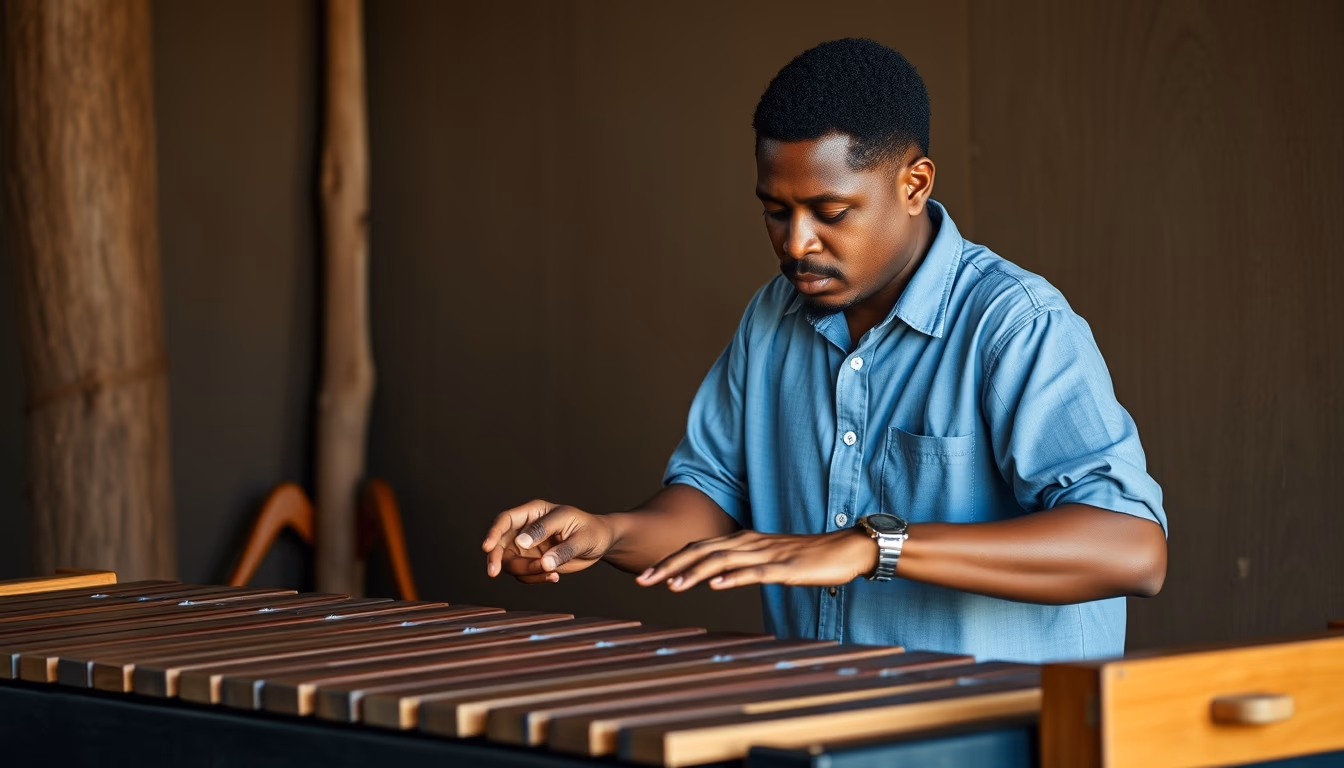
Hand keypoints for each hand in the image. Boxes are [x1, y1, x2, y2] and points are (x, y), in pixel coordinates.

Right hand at [482, 499, 617, 584]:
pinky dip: (535, 579)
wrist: (601, 544)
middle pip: (500, 544)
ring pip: (511, 563)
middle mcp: (526, 529)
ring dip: (527, 571)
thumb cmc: (592, 530)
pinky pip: (523, 575)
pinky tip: (555, 577)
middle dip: (497, 559)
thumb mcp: (580, 534)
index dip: (493, 533)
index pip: (506, 520)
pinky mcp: (532, 562)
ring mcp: (527, 547)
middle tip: (493, 573)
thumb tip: (536, 556)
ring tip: (552, 573)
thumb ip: (560, 546)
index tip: (487, 548)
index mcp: (534, 512)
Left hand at [636, 528, 877, 591]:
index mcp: (743, 541)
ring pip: (722, 561)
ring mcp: (765, 554)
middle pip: (702, 551)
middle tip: (642, 580)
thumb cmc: (807, 558)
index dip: (670, 560)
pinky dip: (732, 578)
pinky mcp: (784, 567)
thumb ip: (743, 565)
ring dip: (694, 573)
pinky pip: (754, 573)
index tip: (645, 575)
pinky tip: (715, 586)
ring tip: (670, 585)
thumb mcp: (768, 561)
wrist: (844, 550)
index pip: (699, 548)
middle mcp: (749, 543)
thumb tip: (717, 577)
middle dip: (670, 565)